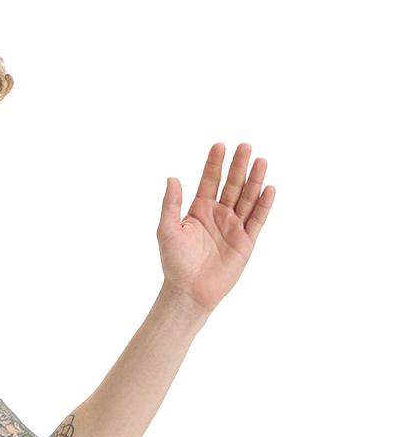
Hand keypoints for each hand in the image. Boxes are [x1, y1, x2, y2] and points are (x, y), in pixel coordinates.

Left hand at [157, 142, 275, 313]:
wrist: (189, 291)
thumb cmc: (175, 263)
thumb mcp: (167, 231)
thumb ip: (170, 205)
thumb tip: (171, 179)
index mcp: (199, 211)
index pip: (209, 181)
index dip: (214, 164)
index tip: (220, 145)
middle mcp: (218, 215)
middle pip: (232, 185)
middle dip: (239, 166)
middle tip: (246, 146)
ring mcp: (233, 227)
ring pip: (247, 198)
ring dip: (254, 180)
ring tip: (261, 161)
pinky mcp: (245, 241)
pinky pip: (257, 220)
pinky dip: (263, 205)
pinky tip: (269, 189)